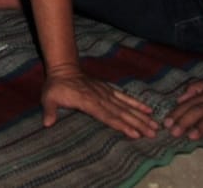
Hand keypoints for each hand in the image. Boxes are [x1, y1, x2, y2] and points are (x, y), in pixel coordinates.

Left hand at [41, 66, 157, 138]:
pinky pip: (124, 97)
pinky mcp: (108, 90)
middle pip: (122, 113)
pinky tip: (147, 109)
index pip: (107, 116)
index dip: (121, 125)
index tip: (135, 134)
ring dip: (141, 116)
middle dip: (138, 124)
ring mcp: (106, 93)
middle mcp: (100, 98)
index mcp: (88, 102)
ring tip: (155, 125)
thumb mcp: (49, 97)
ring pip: (126, 106)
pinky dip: (136, 103)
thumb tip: (47, 123)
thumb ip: (50, 111)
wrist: (63, 68)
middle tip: (153, 133)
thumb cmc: (56, 86)